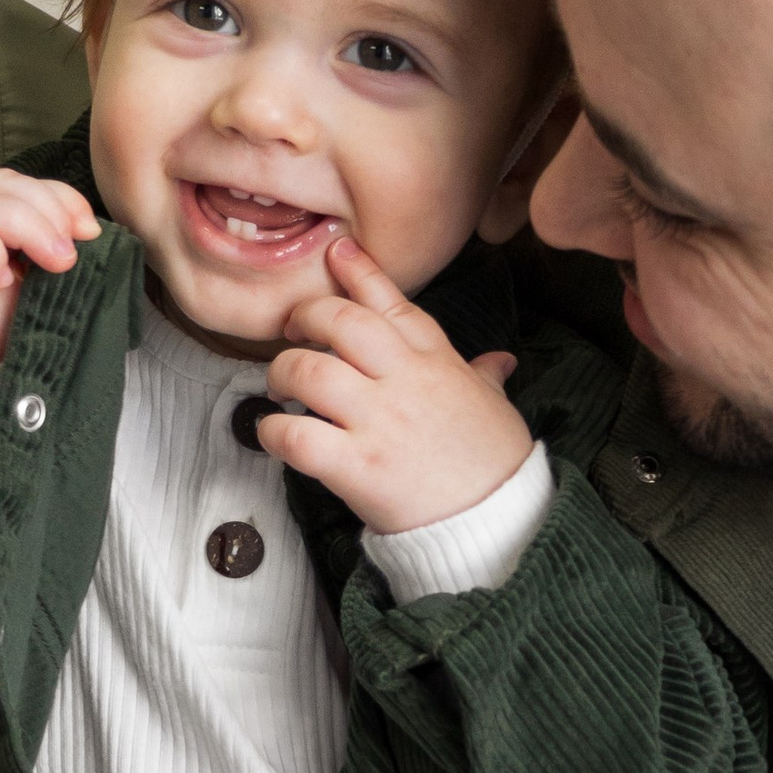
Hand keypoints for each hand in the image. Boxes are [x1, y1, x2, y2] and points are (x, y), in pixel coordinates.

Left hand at [262, 234, 533, 532]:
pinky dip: (273, 432)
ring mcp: (380, 421)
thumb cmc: (494, 464)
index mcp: (437, 359)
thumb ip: (484, 376)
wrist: (497, 520)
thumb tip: (498, 361)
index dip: (359, 272)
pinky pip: (298, 435)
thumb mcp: (493, 406)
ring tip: (277, 388)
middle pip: (341, 322)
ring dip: (281, 373)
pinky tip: (273, 434)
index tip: (335, 252)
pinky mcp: (360, 466)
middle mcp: (405, 380)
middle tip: (290, 332)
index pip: (393, 302)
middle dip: (305, 317)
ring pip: (309, 370)